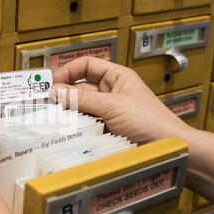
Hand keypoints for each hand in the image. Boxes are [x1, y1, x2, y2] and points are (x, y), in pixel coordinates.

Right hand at [51, 57, 189, 143]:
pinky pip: (87, 122)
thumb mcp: (112, 106)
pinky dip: (77, 125)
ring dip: (69, 110)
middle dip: (64, 93)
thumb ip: (82, 98)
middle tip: (47, 102)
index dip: (68, 71)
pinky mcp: (107, 127)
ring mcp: (109, 110)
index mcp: (116, 76)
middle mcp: (111, 91)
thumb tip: (57, 91)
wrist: (167, 148)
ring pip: (82, 106)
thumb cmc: (151, 122)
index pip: (86, 65)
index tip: (52, 83)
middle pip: (80, 87)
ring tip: (55, 116)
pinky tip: (68, 128)